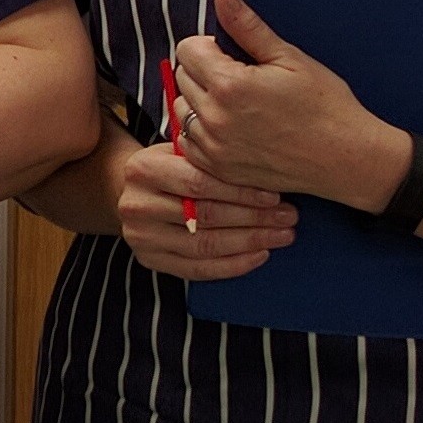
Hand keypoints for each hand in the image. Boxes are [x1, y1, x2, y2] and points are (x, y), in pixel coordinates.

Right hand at [116, 140, 295, 279]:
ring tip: (281, 235)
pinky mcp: (150, 261)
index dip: (240, 191)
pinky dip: (233, 265)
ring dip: (250, 242)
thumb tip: (267, 170)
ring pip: (204, 245)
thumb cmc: (170, 168)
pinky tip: (260, 255)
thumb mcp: (182, 152)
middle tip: (288, 216)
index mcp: (143, 169)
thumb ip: (211, 158)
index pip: (199, 183)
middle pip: (204, 215)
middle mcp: (137, 205)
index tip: (275, 195)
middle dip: (253, 218)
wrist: (134, 192)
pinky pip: (198, 270)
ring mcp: (141, 237)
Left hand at [169, 0, 405, 210]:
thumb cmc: (325, 105)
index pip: (187, 50)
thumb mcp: (289, 58)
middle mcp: (215, 119)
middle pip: (182, 77)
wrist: (345, 158)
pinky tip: (231, 126)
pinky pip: (187, 141)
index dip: (209, 46)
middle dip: (204, 70)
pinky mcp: (218, 169)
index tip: (233, 54)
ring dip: (199, 100)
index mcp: (230, 85)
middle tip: (241, 78)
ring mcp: (214, 148)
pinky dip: (201, 130)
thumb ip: (247, 26)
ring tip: (237, 103)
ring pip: (181, 109)